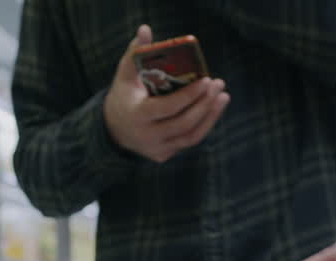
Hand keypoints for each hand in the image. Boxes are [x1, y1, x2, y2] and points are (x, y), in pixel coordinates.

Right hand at [103, 25, 229, 163]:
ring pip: (190, 137)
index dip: (189, 96)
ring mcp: (156, 149)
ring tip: (223, 96)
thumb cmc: (124, 96)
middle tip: (218, 84)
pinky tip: (213, 109)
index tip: (206, 80)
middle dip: (204, 104)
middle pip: (183, 124)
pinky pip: (189, 141)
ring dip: (210, 116)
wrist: (113, 130)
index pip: (167, 108)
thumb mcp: (125, 75)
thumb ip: (134, 53)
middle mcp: (146, 137)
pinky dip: (204, 125)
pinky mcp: (164, 155)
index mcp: (137, 116)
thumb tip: (145, 30)